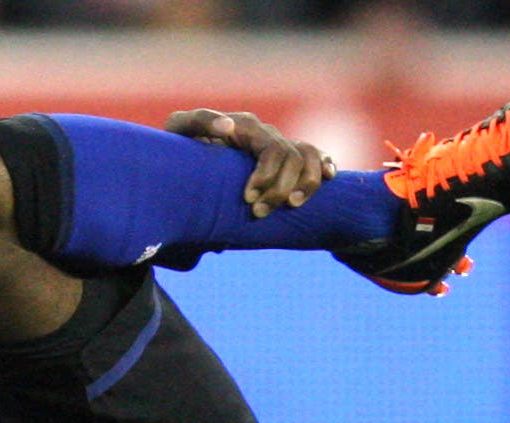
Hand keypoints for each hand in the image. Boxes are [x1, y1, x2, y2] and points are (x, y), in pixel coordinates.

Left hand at [164, 108, 335, 218]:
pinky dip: (324, 165)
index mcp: (245, 126)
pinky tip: (330, 177)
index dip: (266, 176)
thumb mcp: (180, 129)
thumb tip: (229, 128)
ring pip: (308, 157)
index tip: (248, 199)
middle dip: (280, 189)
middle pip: (292, 158)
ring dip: (306, 184)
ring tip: (292, 206)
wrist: (179, 156)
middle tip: (258, 213)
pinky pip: (313, 156)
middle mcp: (265, 133)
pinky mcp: (282, 157)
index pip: (272, 150)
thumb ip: (200, 122)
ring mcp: (276, 143)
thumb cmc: (179, 144)